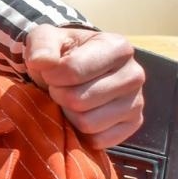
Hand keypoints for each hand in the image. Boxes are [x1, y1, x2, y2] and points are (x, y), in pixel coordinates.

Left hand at [24, 25, 145, 148]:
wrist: (72, 70)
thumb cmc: (61, 53)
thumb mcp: (45, 38)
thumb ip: (41, 46)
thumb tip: (42, 62)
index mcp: (117, 47)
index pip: (73, 70)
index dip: (52, 75)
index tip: (51, 72)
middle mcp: (134, 74)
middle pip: (79, 100)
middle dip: (59, 95)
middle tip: (60, 87)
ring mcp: (137, 102)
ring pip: (88, 123)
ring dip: (69, 114)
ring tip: (71, 98)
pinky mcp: (133, 124)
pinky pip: (99, 140)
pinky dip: (82, 133)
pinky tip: (81, 114)